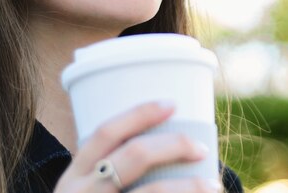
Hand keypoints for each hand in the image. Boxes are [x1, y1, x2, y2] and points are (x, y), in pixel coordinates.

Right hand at [54, 102, 220, 192]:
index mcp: (74, 176)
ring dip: (189, 186)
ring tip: (213, 185)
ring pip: (152, 192)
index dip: (139, 113)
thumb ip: (111, 174)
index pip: (106, 132)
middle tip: (202, 148)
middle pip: (134, 155)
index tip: (172, 103)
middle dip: (174, 145)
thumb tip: (169, 146)